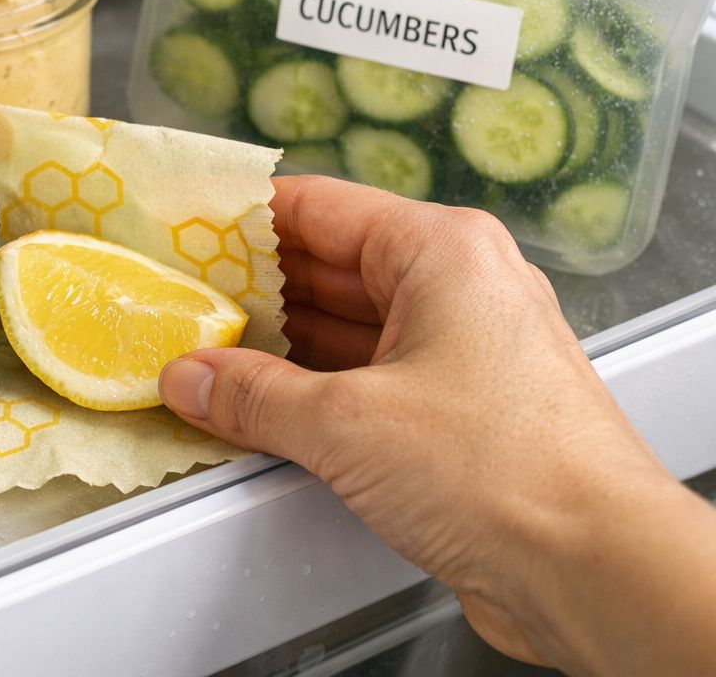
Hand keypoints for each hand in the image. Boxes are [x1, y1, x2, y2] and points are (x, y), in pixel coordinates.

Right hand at [159, 175, 715, 676]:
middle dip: (253, 290)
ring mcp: (465, 350)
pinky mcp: (463, 410)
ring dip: (281, 346)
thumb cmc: (509, 473)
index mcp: (442, 252)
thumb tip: (195, 377)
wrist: (596, 570)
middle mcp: (460, 288)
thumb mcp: (346, 423)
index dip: (241, 218)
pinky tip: (264, 408)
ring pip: (349, 326)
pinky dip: (317, 389)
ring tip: (206, 357)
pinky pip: (371, 378)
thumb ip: (254, 395)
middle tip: (179, 303)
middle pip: (329, 265)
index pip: (317, 205)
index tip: (184, 228)